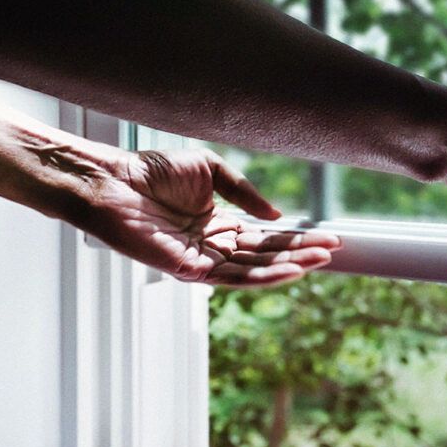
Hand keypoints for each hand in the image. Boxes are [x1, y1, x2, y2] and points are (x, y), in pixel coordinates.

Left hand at [82, 148, 340, 287]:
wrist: (114, 180)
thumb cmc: (153, 172)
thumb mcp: (210, 170)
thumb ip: (244, 193)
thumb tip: (276, 216)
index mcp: (219, 224)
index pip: (266, 236)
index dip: (297, 238)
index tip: (328, 237)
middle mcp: (213, 246)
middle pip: (265, 255)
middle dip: (300, 253)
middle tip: (333, 251)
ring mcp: (202, 260)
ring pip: (253, 270)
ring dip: (289, 266)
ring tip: (320, 260)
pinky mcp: (188, 269)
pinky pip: (231, 277)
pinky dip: (263, 274)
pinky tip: (288, 268)